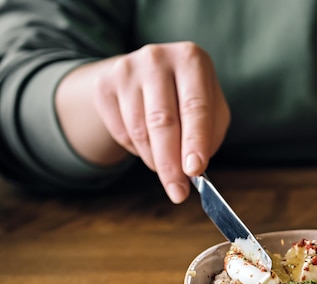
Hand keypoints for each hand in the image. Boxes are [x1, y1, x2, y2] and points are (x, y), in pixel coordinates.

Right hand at [93, 42, 229, 202]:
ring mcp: (126, 69)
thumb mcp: (212, 109)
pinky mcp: (105, 86)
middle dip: (171, 164)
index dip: (195, 141)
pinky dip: (137, 150)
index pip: (195, 107)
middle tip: (178, 192)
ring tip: (168, 167)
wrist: (147, 74)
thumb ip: (209, 136)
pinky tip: (148, 144)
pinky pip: (121, 133)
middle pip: (162, 121)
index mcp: (192, 60)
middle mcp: (157, 59)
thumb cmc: (189, 97)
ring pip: (140, 131)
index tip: (194, 170)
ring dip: (155, 160)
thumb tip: (193, 169)